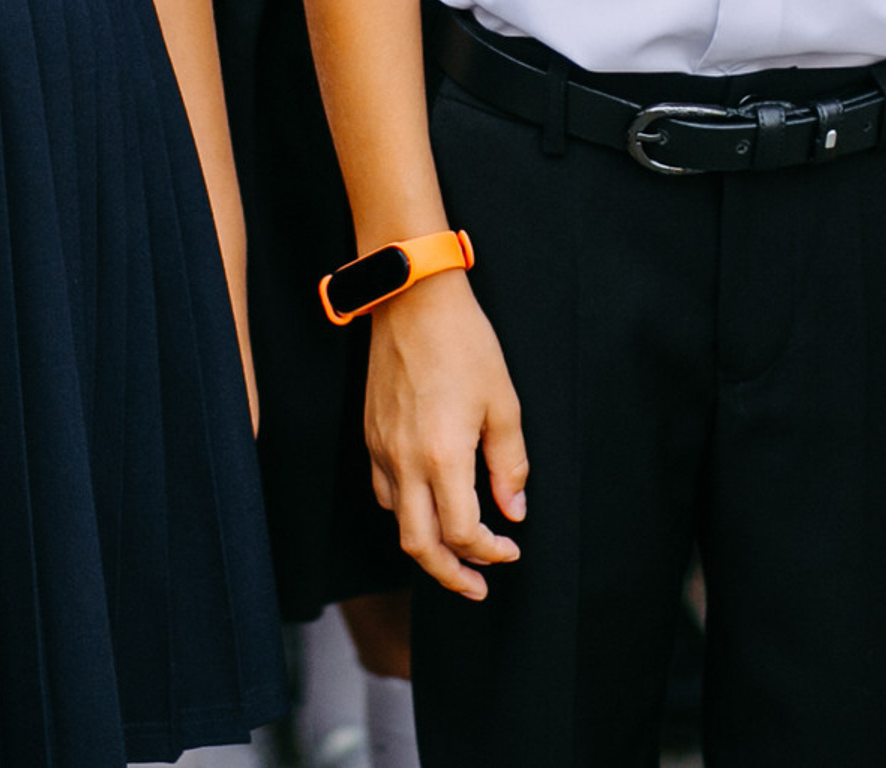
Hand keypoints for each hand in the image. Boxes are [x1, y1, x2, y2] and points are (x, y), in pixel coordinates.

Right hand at [362, 271, 526, 599]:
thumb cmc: (464, 344)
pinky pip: (384, 489)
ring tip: (455, 550)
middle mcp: (405, 461)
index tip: (510, 548)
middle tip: (477, 586)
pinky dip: (406, 511)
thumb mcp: (503, 403)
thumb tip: (514, 510)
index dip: (490, 552)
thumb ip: (509, 464)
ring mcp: (382, 448)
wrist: (413, 299)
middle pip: (419, 545)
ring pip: (397, 521)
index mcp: (442, 457)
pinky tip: (428, 503)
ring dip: (426, 545)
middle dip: (450, 576)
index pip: (463, 533)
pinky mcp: (371, 432)